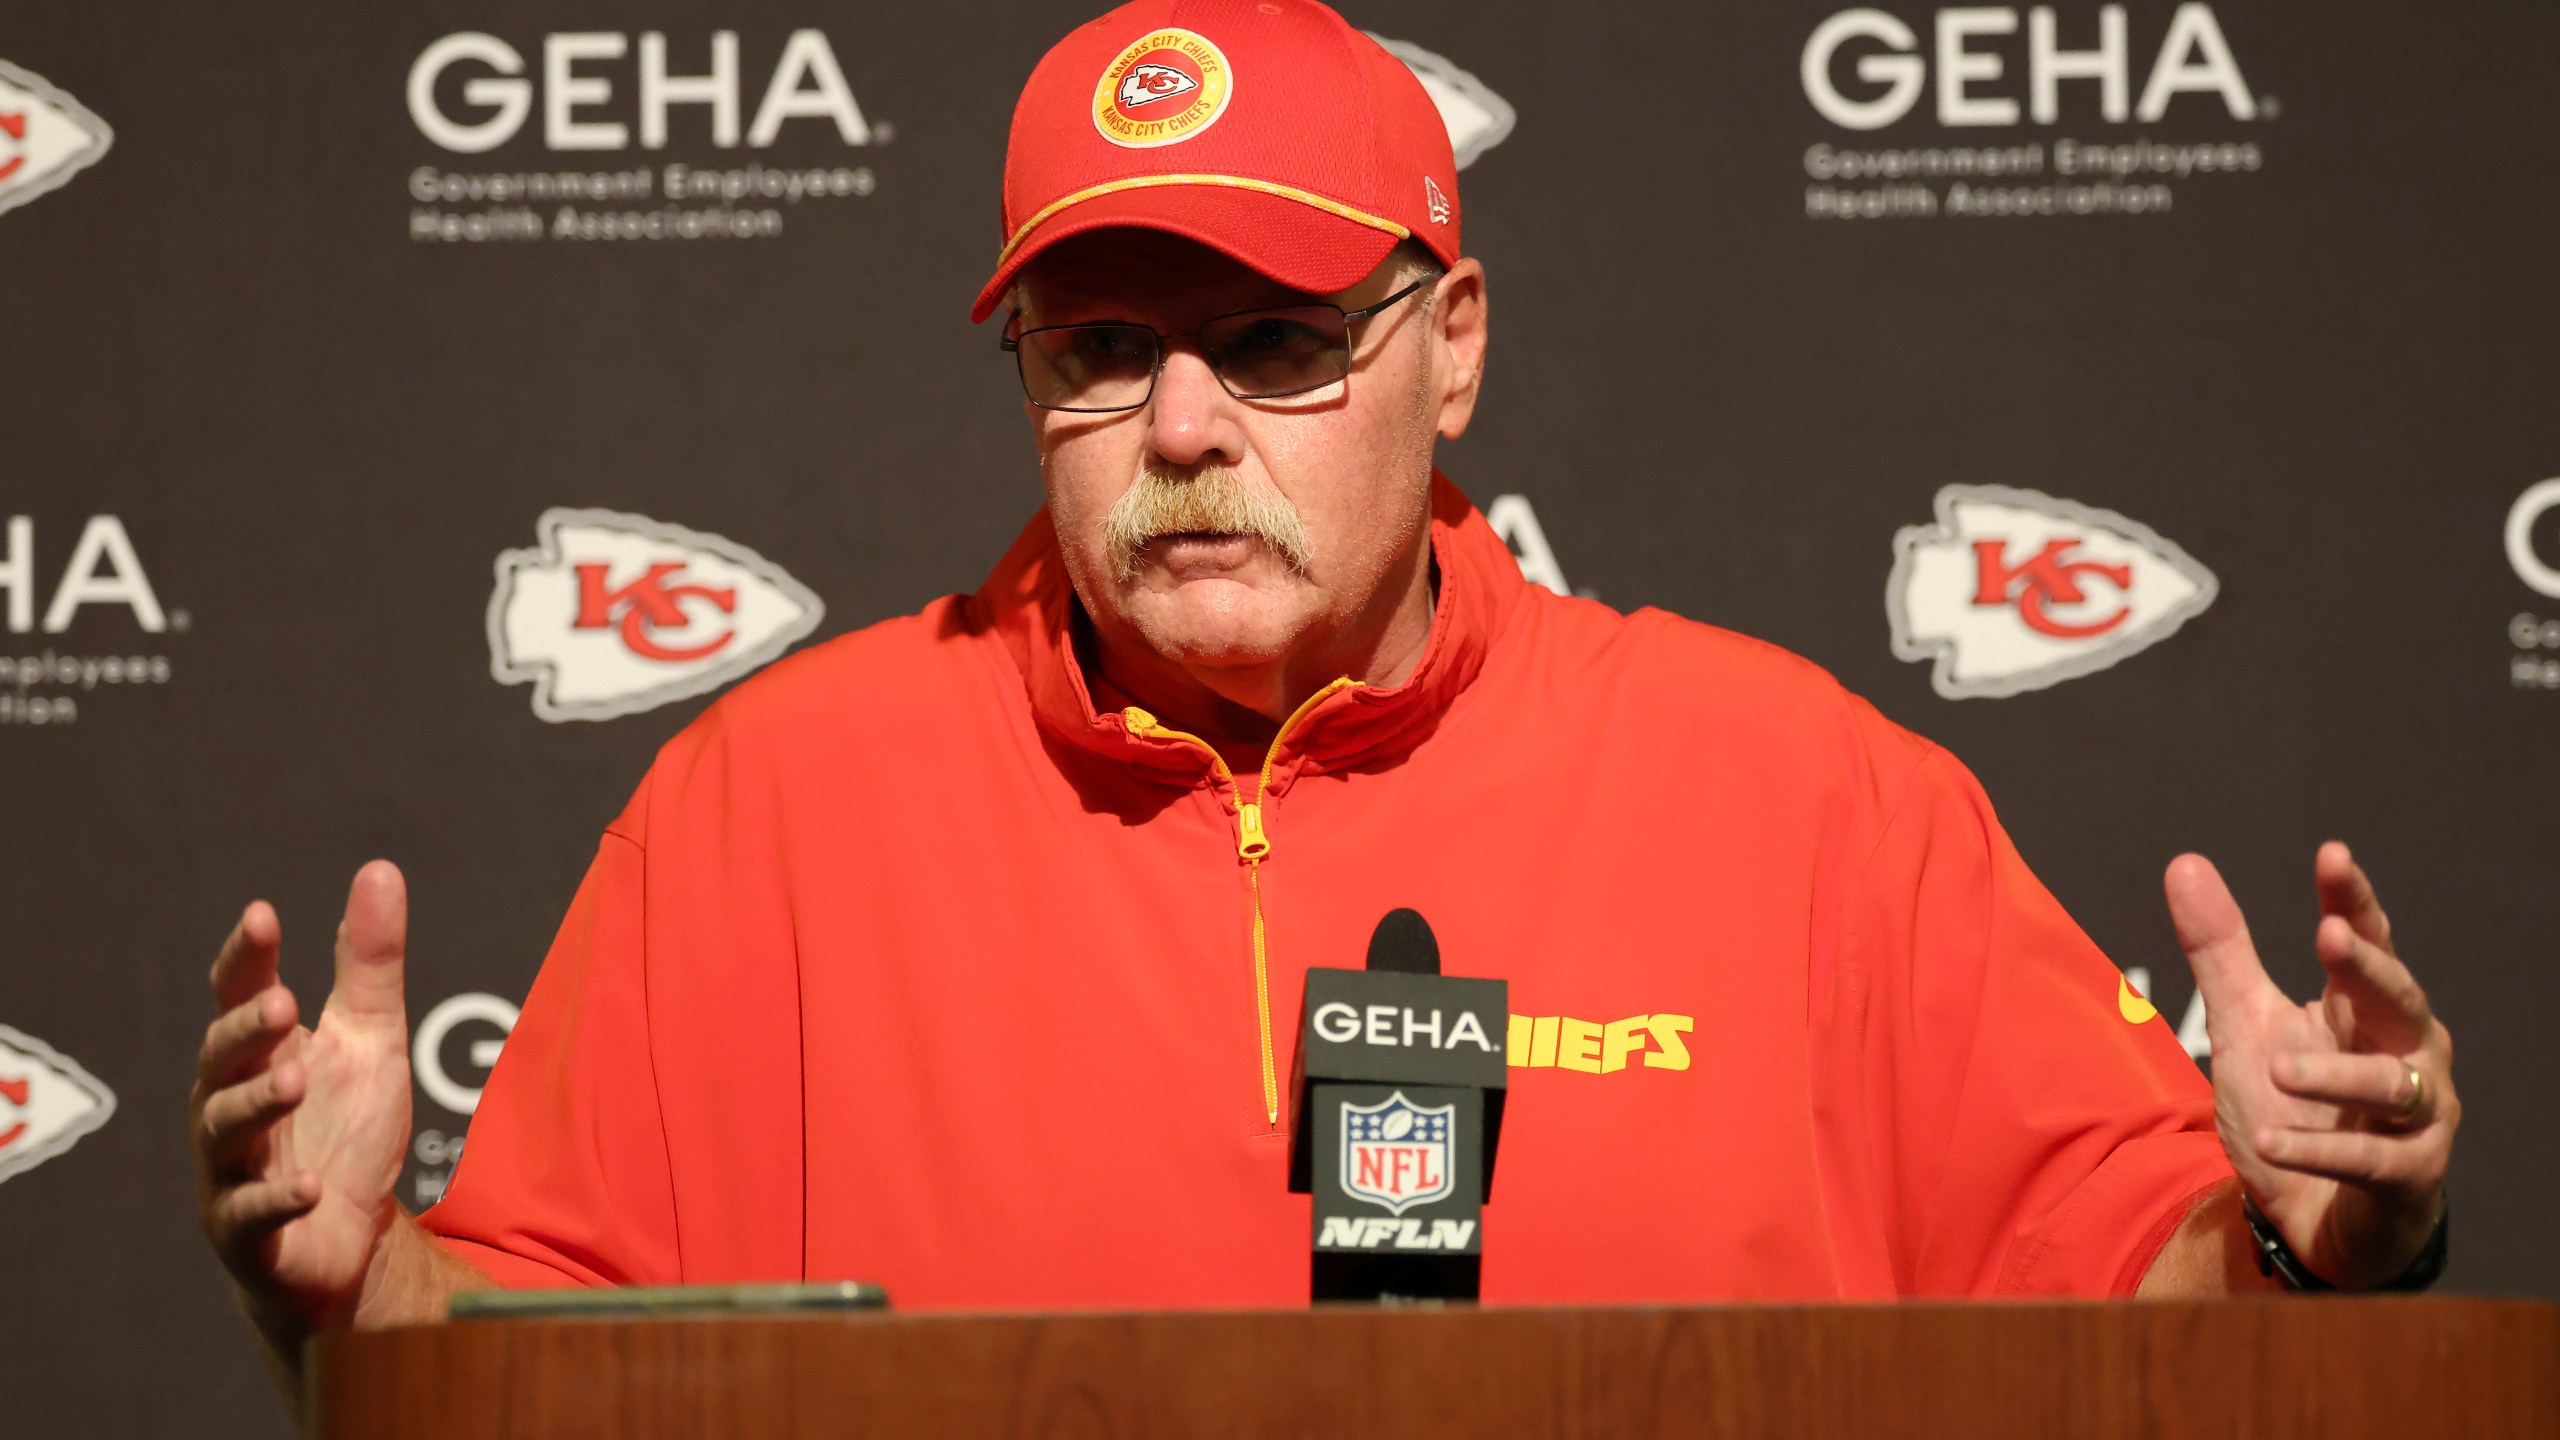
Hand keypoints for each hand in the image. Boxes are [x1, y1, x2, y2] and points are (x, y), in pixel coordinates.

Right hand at [190, 861, 413, 1332]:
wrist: (348, 1239)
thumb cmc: (347, 1128)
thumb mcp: (371, 1038)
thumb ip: (369, 963)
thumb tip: (380, 869)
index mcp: (259, 1053)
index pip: (240, 995)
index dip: (246, 958)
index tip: (262, 916)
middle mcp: (230, 1105)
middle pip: (223, 1059)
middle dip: (247, 1030)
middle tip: (281, 1004)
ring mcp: (234, 1170)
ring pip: (227, 1131)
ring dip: (256, 1104)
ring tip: (293, 1080)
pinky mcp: (250, 1233)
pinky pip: (253, 1216)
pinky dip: (279, 1200)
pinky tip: (310, 1188)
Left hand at [2165, 842, 2457, 1287]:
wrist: (2316, 1218)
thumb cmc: (2293, 1108)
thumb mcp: (2246, 1024)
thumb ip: (2221, 951)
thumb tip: (2184, 862)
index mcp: (2364, 1010)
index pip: (2367, 944)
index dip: (2353, 901)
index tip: (2332, 856)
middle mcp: (2404, 1053)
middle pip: (2400, 1000)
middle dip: (2368, 968)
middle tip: (2328, 936)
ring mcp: (2415, 1117)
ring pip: (2390, 1084)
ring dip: (2334, 1074)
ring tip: (2276, 1069)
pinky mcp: (2407, 1176)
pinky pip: (2370, 1159)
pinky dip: (2320, 1149)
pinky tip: (2272, 1141)